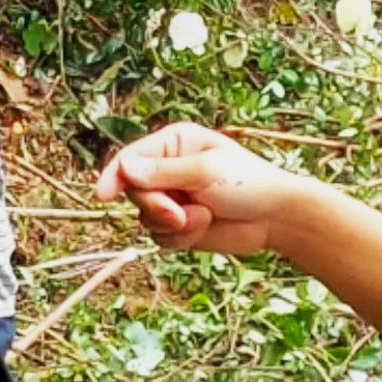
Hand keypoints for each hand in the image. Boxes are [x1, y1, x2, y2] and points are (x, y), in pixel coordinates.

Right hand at [96, 122, 307, 257]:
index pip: (130, 158)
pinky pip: (160, 238)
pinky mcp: (180, 226)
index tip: (103, 195)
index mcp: (172, 143)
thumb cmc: (249, 183)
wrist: (278, 219)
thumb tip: (125, 168)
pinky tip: (205, 228)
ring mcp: (173, 198)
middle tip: (179, 214)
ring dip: (173, 224)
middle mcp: (167, 169)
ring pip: (145, 217)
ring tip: (203, 218)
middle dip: (157, 206)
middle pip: (135, 192)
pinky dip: (181, 238)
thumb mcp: (205, 172)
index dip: (114, 176)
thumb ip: (162, 172)